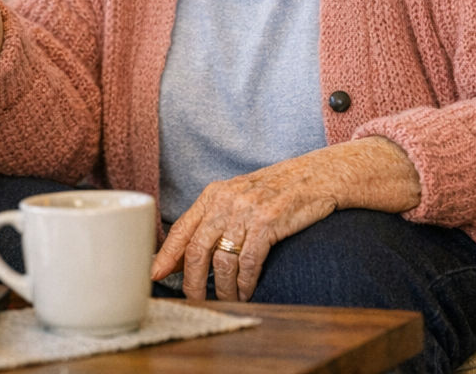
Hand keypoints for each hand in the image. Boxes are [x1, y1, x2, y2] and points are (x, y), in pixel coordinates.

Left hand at [150, 139, 419, 301]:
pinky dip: (245, 282)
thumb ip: (216, 220)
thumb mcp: (241, 197)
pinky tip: (247, 290)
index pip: (182, 229)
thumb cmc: (278, 192)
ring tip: (227, 300)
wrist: (320, 175)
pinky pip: (249, 261)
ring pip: (222, 260)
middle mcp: (227, 200)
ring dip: (223, 288)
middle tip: (194, 300)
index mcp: (214, 194)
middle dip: (192, 282)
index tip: (154, 275)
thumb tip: (188, 253)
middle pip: (197, 250)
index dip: (166, 256)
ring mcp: (248, 210)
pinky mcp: (270, 221)